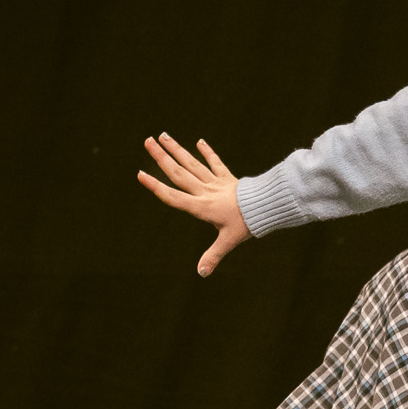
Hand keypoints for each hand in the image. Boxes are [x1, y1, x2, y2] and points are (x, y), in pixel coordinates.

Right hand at [137, 132, 248, 275]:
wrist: (267, 205)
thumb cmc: (247, 224)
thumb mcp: (228, 241)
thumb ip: (213, 256)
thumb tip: (202, 273)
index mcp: (201, 206)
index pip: (173, 196)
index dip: (156, 186)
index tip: (140, 174)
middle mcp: (205, 191)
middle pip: (178, 172)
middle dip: (161, 157)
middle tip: (147, 141)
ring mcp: (216, 182)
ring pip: (192, 163)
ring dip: (177, 149)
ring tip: (163, 135)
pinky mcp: (228, 177)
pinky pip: (215, 162)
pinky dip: (207, 152)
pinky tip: (199, 141)